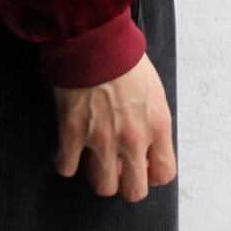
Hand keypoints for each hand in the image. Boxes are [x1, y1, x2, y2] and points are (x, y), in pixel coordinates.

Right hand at [51, 52, 176, 201]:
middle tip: (116, 168)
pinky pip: (67, 167)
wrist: (94, 39)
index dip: (151, 174)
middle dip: (125, 183)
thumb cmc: (123, 56)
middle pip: (134, 190)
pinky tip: (66, 151)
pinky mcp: (73, 132)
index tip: (142, 166)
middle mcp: (133, 138)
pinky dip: (65, 162)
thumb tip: (146, 138)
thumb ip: (152, 119)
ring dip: (97, 175)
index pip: (164, 173)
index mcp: (157, 125)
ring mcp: (103, 138)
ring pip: (102, 186)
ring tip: (91, 159)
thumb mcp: (153, 89)